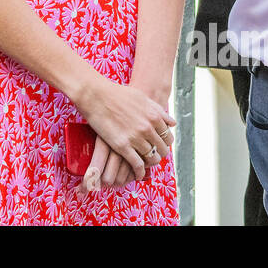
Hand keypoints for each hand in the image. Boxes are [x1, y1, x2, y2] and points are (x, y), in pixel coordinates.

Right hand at [74, 76, 172, 192]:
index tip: (159, 146)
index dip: (164, 143)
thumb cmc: (117, 94)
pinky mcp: (122, 146)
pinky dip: (139, 172)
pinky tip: (138, 174)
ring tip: (146, 164)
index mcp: (154, 116)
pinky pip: (137, 164)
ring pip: (151, 158)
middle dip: (159, 154)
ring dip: (150, 163)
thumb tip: (172, 123)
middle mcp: (148, 128)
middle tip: (153, 156)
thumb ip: (158, 111)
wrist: (96, 94)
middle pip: (162, 149)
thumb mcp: (143, 98)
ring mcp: (135, 138)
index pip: (168, 137)